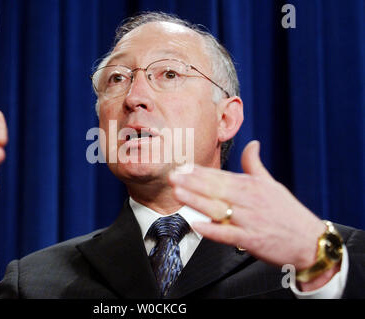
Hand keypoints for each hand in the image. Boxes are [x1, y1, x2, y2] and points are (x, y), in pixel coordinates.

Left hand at [168, 140, 326, 270]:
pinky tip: (196, 225)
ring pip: (219, 209)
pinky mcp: (252, 240)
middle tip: (172, 176)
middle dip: (192, 182)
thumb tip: (252, 143)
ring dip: (198, 201)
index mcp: (251, 186)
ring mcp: (250, 220)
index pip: (221, 177)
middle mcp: (249, 201)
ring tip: (178, 193)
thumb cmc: (288, 212)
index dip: (199, 173)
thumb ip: (255, 165)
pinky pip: (229, 234)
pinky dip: (213, 230)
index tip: (182, 168)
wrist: (310, 241)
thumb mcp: (272, 184)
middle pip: (216, 189)